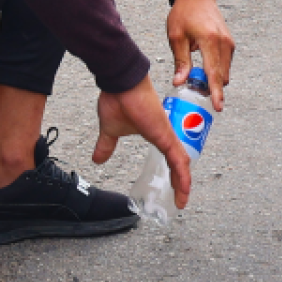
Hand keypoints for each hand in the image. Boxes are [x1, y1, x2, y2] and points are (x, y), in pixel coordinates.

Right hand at [92, 75, 190, 208]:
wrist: (121, 81)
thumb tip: (97, 159)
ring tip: (182, 199)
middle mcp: (165, 135)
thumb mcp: (110, 130)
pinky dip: (182, 174)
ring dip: (182, 182)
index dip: (173, 174)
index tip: (172, 191)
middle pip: (178, 163)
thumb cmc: (118, 99)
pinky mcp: (165, 134)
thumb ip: (107, 145)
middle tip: (180, 200)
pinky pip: (178, 158)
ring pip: (181, 163)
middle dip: (180, 183)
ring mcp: (167, 135)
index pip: (169, 158)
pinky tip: (184, 187)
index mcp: (156, 135)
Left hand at [167, 0, 233, 110]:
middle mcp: (223, 42)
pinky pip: (225, 63)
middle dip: (213, 88)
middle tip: (199, 96)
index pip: (214, 72)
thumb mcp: (176, 37)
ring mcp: (229, 42)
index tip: (218, 106)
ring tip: (198, 82)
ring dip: (214, 79)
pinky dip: (217, 70)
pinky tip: (204, 69)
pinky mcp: (229, 42)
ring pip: (225, 70)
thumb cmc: (183, 13)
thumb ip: (181, 61)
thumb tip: (179, 82)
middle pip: (222, 75)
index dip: (216, 92)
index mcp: (209, 40)